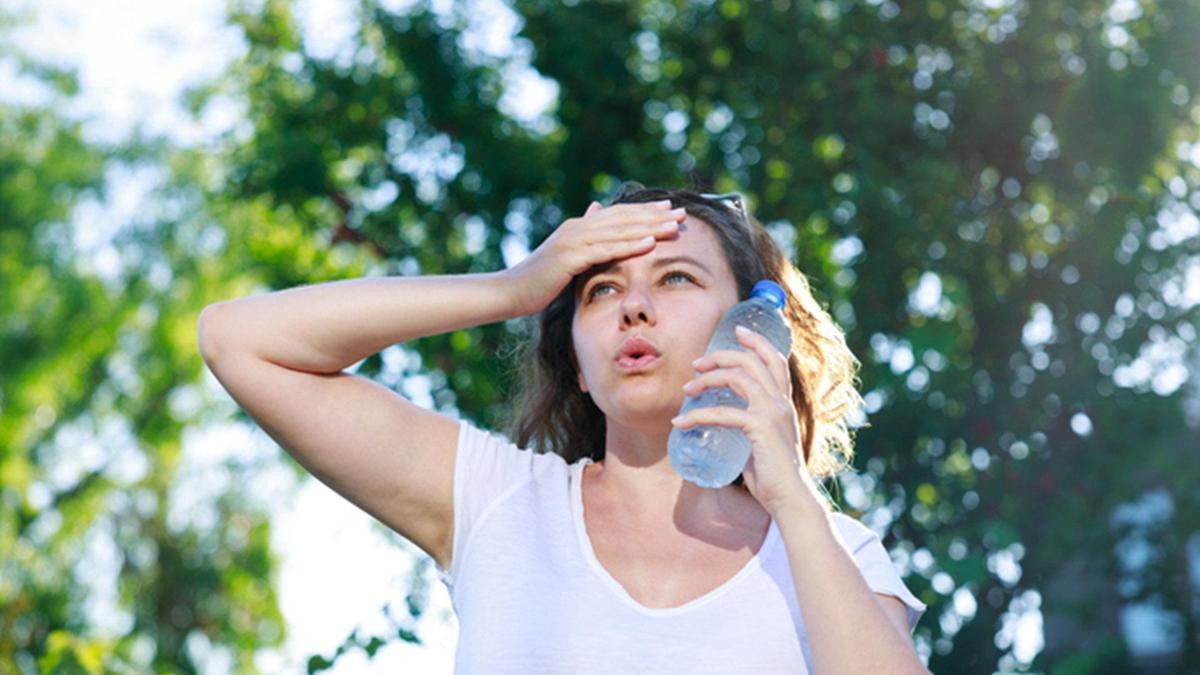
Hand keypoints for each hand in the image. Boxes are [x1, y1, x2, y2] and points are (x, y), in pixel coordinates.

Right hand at [504, 200, 685, 314]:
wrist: (509, 291)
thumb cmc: (538, 281)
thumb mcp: (565, 258)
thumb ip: (583, 239)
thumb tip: (596, 211)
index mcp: (579, 228)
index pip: (618, 215)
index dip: (644, 212)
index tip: (669, 209)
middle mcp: (578, 228)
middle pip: (623, 218)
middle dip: (655, 216)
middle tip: (682, 213)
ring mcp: (573, 241)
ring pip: (619, 231)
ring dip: (649, 227)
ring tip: (674, 225)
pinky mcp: (570, 257)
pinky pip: (606, 249)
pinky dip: (629, 245)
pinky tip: (650, 243)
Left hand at [671, 326, 822, 517]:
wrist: (790, 499)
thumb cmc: (774, 477)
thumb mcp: (762, 443)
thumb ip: (749, 428)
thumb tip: (722, 426)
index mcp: (784, 403)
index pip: (775, 360)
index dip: (757, 341)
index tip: (737, 330)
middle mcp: (781, 402)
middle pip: (752, 360)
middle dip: (721, 355)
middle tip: (697, 364)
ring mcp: (772, 412)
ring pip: (737, 377)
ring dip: (707, 379)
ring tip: (687, 389)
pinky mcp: (760, 427)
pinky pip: (723, 412)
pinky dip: (697, 415)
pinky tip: (680, 422)